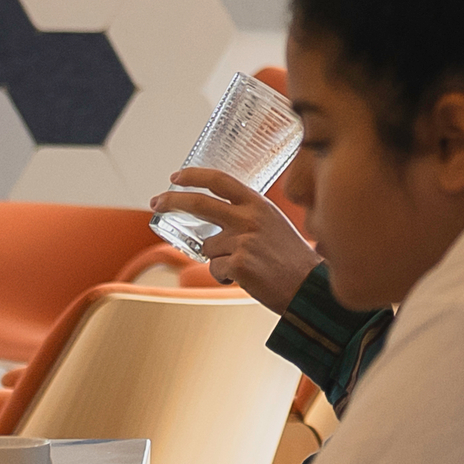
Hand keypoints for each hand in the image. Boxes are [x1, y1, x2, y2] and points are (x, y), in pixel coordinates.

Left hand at [164, 170, 316, 309]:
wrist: (307, 287)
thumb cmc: (290, 258)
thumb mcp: (273, 224)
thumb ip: (246, 216)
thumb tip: (212, 219)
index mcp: (258, 204)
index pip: (220, 180)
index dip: (195, 175)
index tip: (176, 176)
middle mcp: (249, 218)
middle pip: (199, 203)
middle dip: (171, 201)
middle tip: (155, 202)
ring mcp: (242, 241)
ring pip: (208, 247)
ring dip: (219, 259)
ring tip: (246, 266)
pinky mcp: (238, 265)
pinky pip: (215, 269)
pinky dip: (225, 276)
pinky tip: (247, 279)